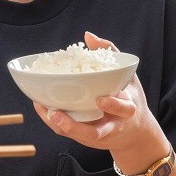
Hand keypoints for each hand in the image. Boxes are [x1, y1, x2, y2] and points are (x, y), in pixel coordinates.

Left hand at [32, 31, 169, 170]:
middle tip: (57, 114)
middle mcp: (112, 126)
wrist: (133, 132)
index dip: (113, 105)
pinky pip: (69, 134)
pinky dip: (55, 123)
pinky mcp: (86, 139)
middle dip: (76, 127)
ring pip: (79, 136)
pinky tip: (42, 107)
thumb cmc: (129, 98)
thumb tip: (88, 36)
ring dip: (60, 126)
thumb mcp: (128, 76)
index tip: (101, 99)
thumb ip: (111, 55)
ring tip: (46, 111)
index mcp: (127, 110)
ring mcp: (98, 135)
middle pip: (96, 133)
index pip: (124, 109)